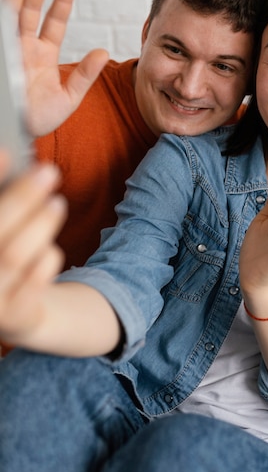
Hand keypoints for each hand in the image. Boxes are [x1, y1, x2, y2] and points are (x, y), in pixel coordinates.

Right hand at [0, 150, 66, 343]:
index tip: (7, 153)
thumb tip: (6, 154)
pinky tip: (51, 248)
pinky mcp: (10, 318)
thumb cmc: (1, 253)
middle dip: (22, 197)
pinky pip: (34, 283)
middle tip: (49, 172)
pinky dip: (46, 259)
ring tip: (58, 203)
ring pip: (12, 255)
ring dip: (40, 223)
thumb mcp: (2, 225)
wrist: (12, 312)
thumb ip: (1, 195)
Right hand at [2, 0, 107, 135]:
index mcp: (44, 55)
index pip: (54, 21)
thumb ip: (85, 75)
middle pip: (30, 8)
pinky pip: (1, 27)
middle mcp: (25, 47)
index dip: (61, 0)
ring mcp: (10, 48)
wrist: (20, 131)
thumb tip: (104, 52)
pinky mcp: (1, 52)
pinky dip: (2, 10)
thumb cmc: (41, 118)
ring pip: (12, 11)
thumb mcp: (69, 97)